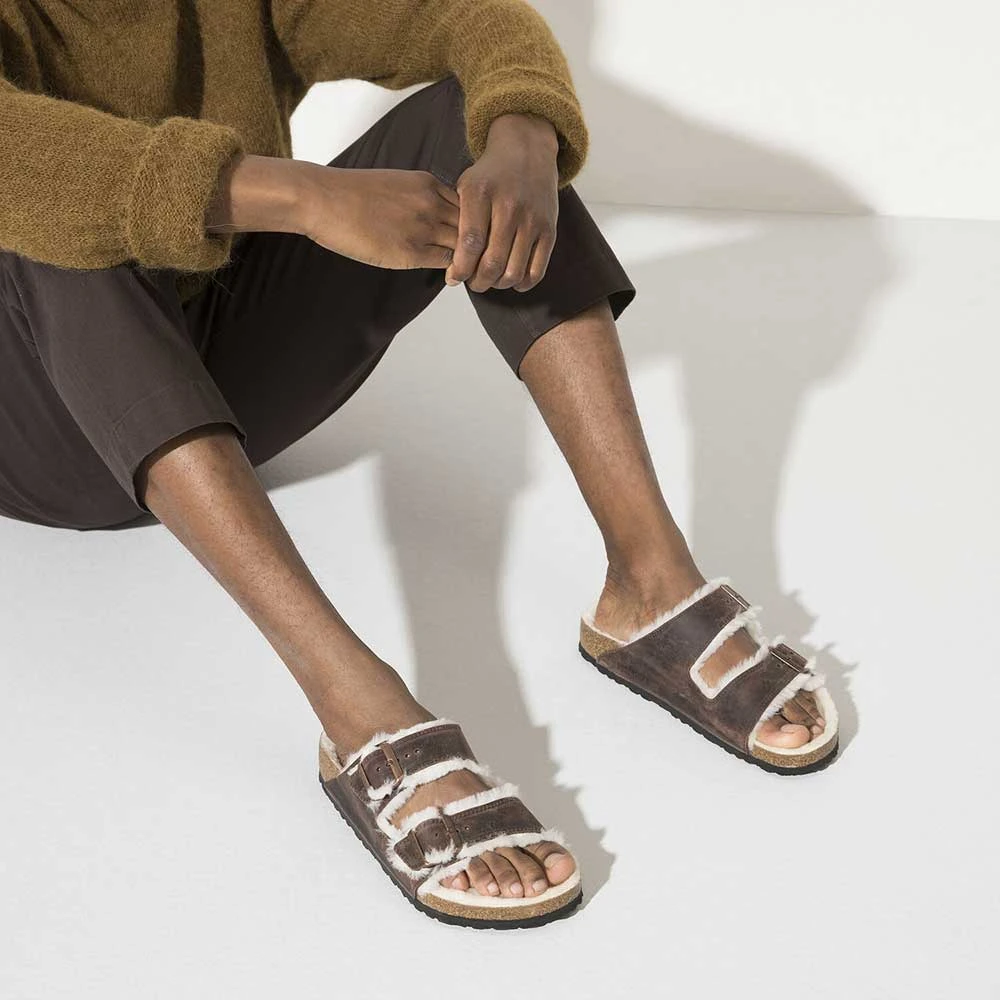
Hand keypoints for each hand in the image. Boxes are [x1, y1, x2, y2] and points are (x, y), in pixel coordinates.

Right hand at [206, 153, 461, 269]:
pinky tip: (456, 278)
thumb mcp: (395, 183)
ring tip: (477, 274)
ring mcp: (423, 226)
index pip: (471, 205)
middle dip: (485, 244)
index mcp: (429, 183)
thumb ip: (420, 198)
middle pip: (476, 226)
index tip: (480, 238)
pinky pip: (448, 263)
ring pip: (466, 247)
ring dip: (474, 262)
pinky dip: (457, 272)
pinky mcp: (410, 250)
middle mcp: (432, 202)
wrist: (322, 198)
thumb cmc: (351, 194)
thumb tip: (434, 219)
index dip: (478, 224)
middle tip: (488, 260)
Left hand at [445, 113, 559, 292]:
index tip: (454, 277)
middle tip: (472, 281)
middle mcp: (509, 206)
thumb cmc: (490, 176)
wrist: (527, 152)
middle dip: (478, 281)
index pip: (470, 243)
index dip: (460, 268)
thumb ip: (457, 223)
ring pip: (513, 272)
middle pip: (492, 263)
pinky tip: (511, 279)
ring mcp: (532, 219)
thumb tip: (453, 269)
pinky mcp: (549, 230)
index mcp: (481, 194)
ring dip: (498, 284)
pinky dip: (522, 283)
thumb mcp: (465, 187)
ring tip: (490, 279)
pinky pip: (536, 271)